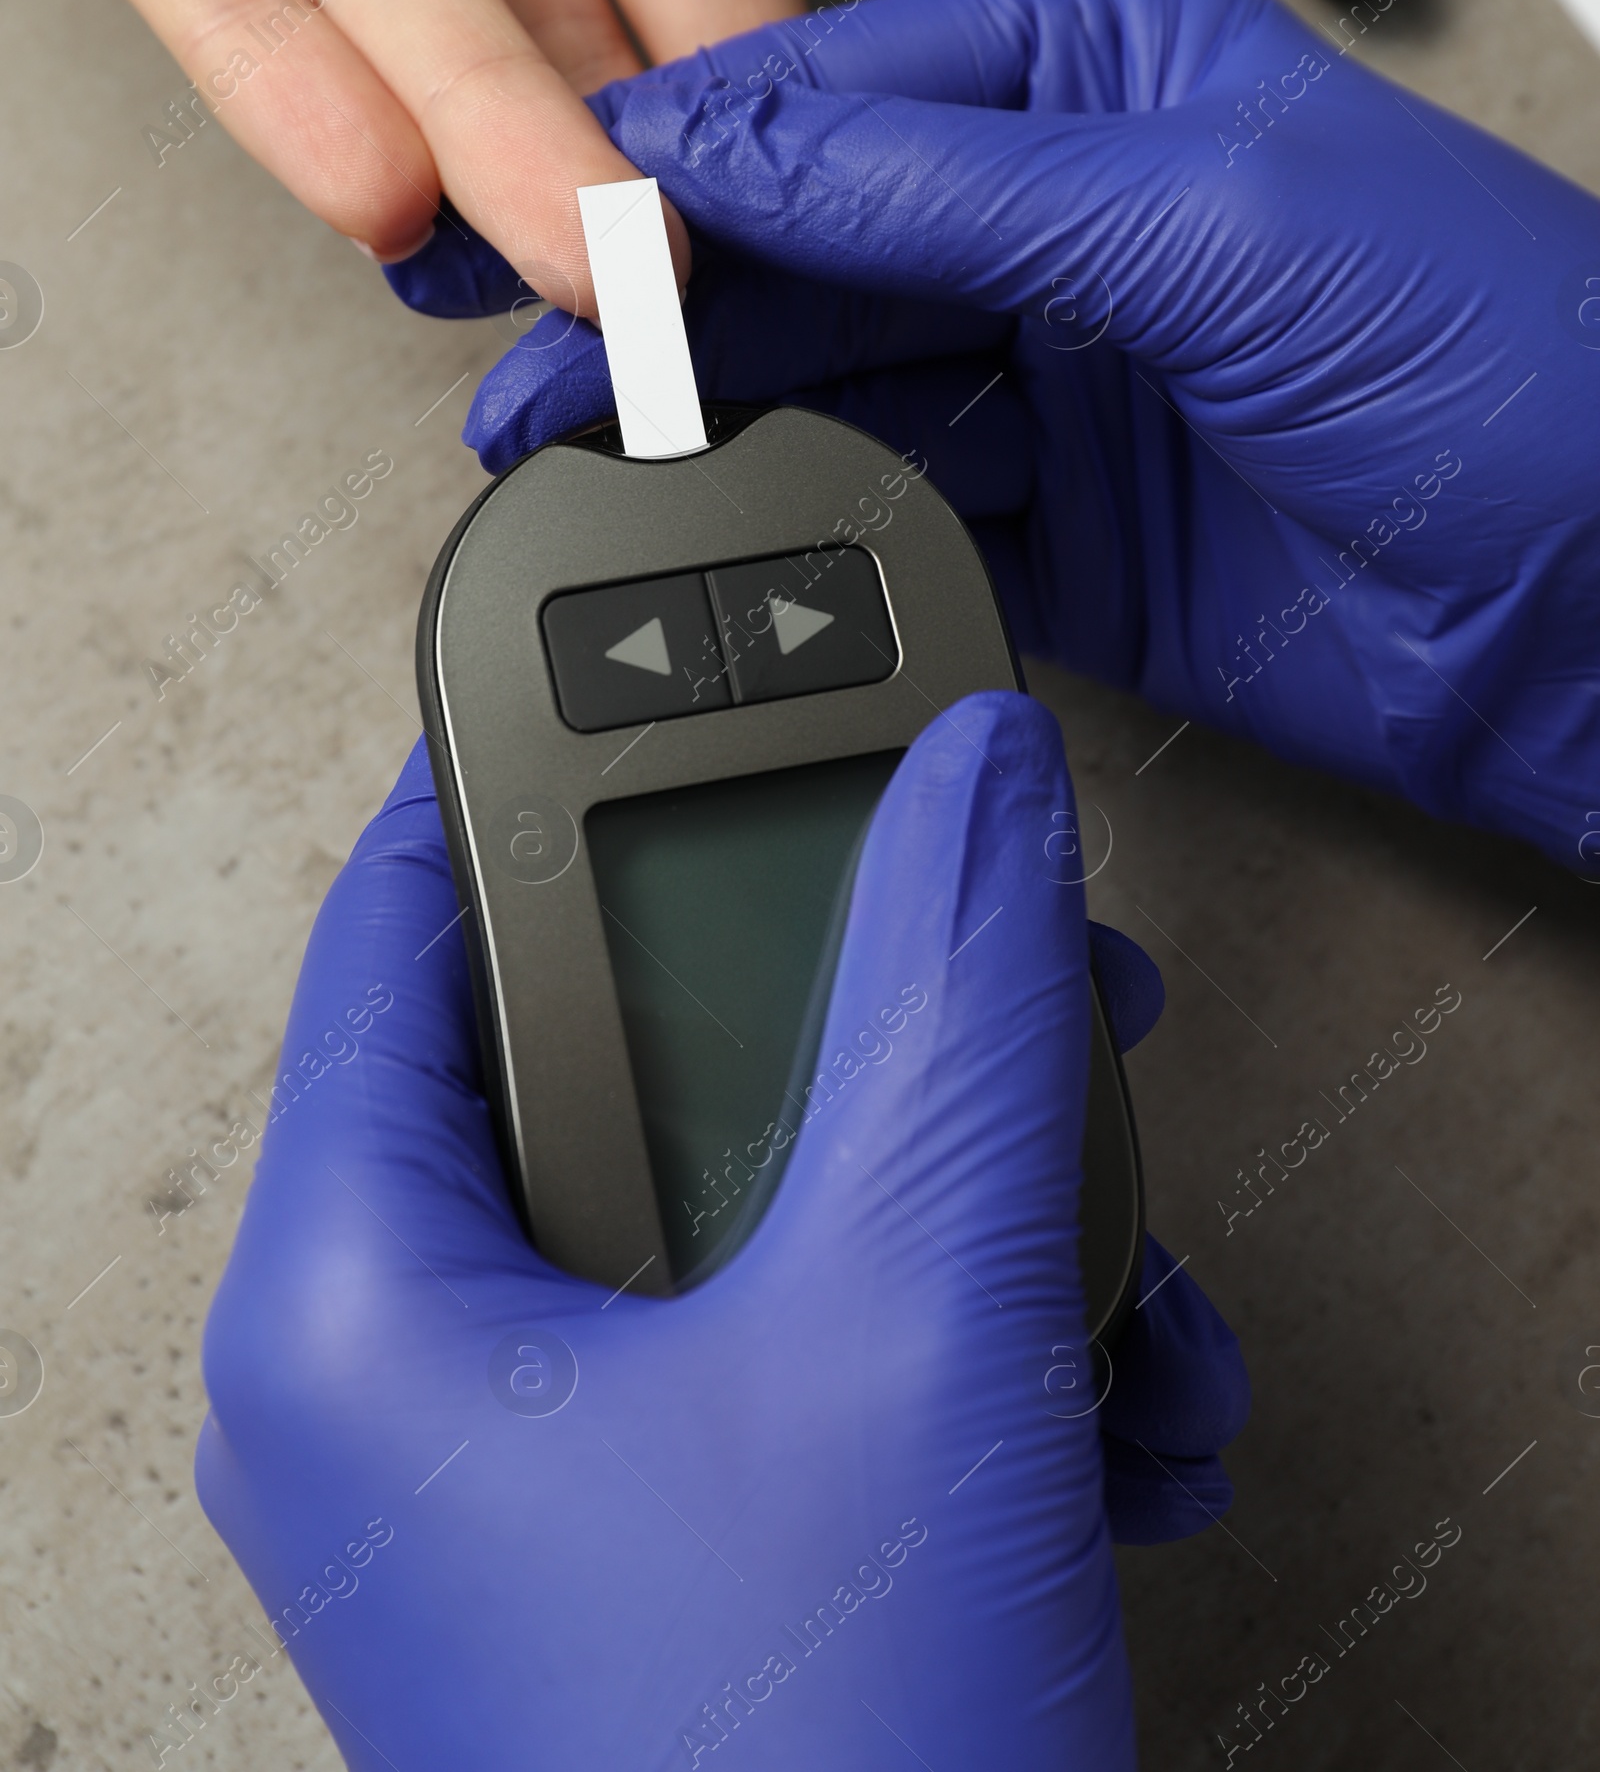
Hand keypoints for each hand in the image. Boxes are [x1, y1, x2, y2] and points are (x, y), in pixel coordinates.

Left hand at [198, 698, 1245, 1765]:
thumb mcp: (913, 1323)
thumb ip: (949, 1004)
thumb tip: (977, 773)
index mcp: (356, 1290)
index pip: (417, 913)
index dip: (570, 777)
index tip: (717, 689)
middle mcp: (406, 1380)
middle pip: (620, 1064)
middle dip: (858, 1020)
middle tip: (1009, 961)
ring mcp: (524, 1489)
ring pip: (737, 1215)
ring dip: (950, 1205)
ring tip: (1108, 1245)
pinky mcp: (649, 1564)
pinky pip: (784, 1357)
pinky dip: (946, 1346)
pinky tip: (1111, 1402)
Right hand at [409, 0, 1599, 873]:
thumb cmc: (1510, 366)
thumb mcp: (1211, 220)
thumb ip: (946, 184)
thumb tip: (725, 151)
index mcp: (1102, 76)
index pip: (831, 95)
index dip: (673, 159)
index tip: (542, 217)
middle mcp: (1065, 216)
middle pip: (803, 245)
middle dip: (659, 299)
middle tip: (525, 358)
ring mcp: (1059, 378)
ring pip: (829, 381)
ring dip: (711, 418)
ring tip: (579, 450)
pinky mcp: (1067, 527)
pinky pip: (891, 507)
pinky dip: (803, 522)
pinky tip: (723, 530)